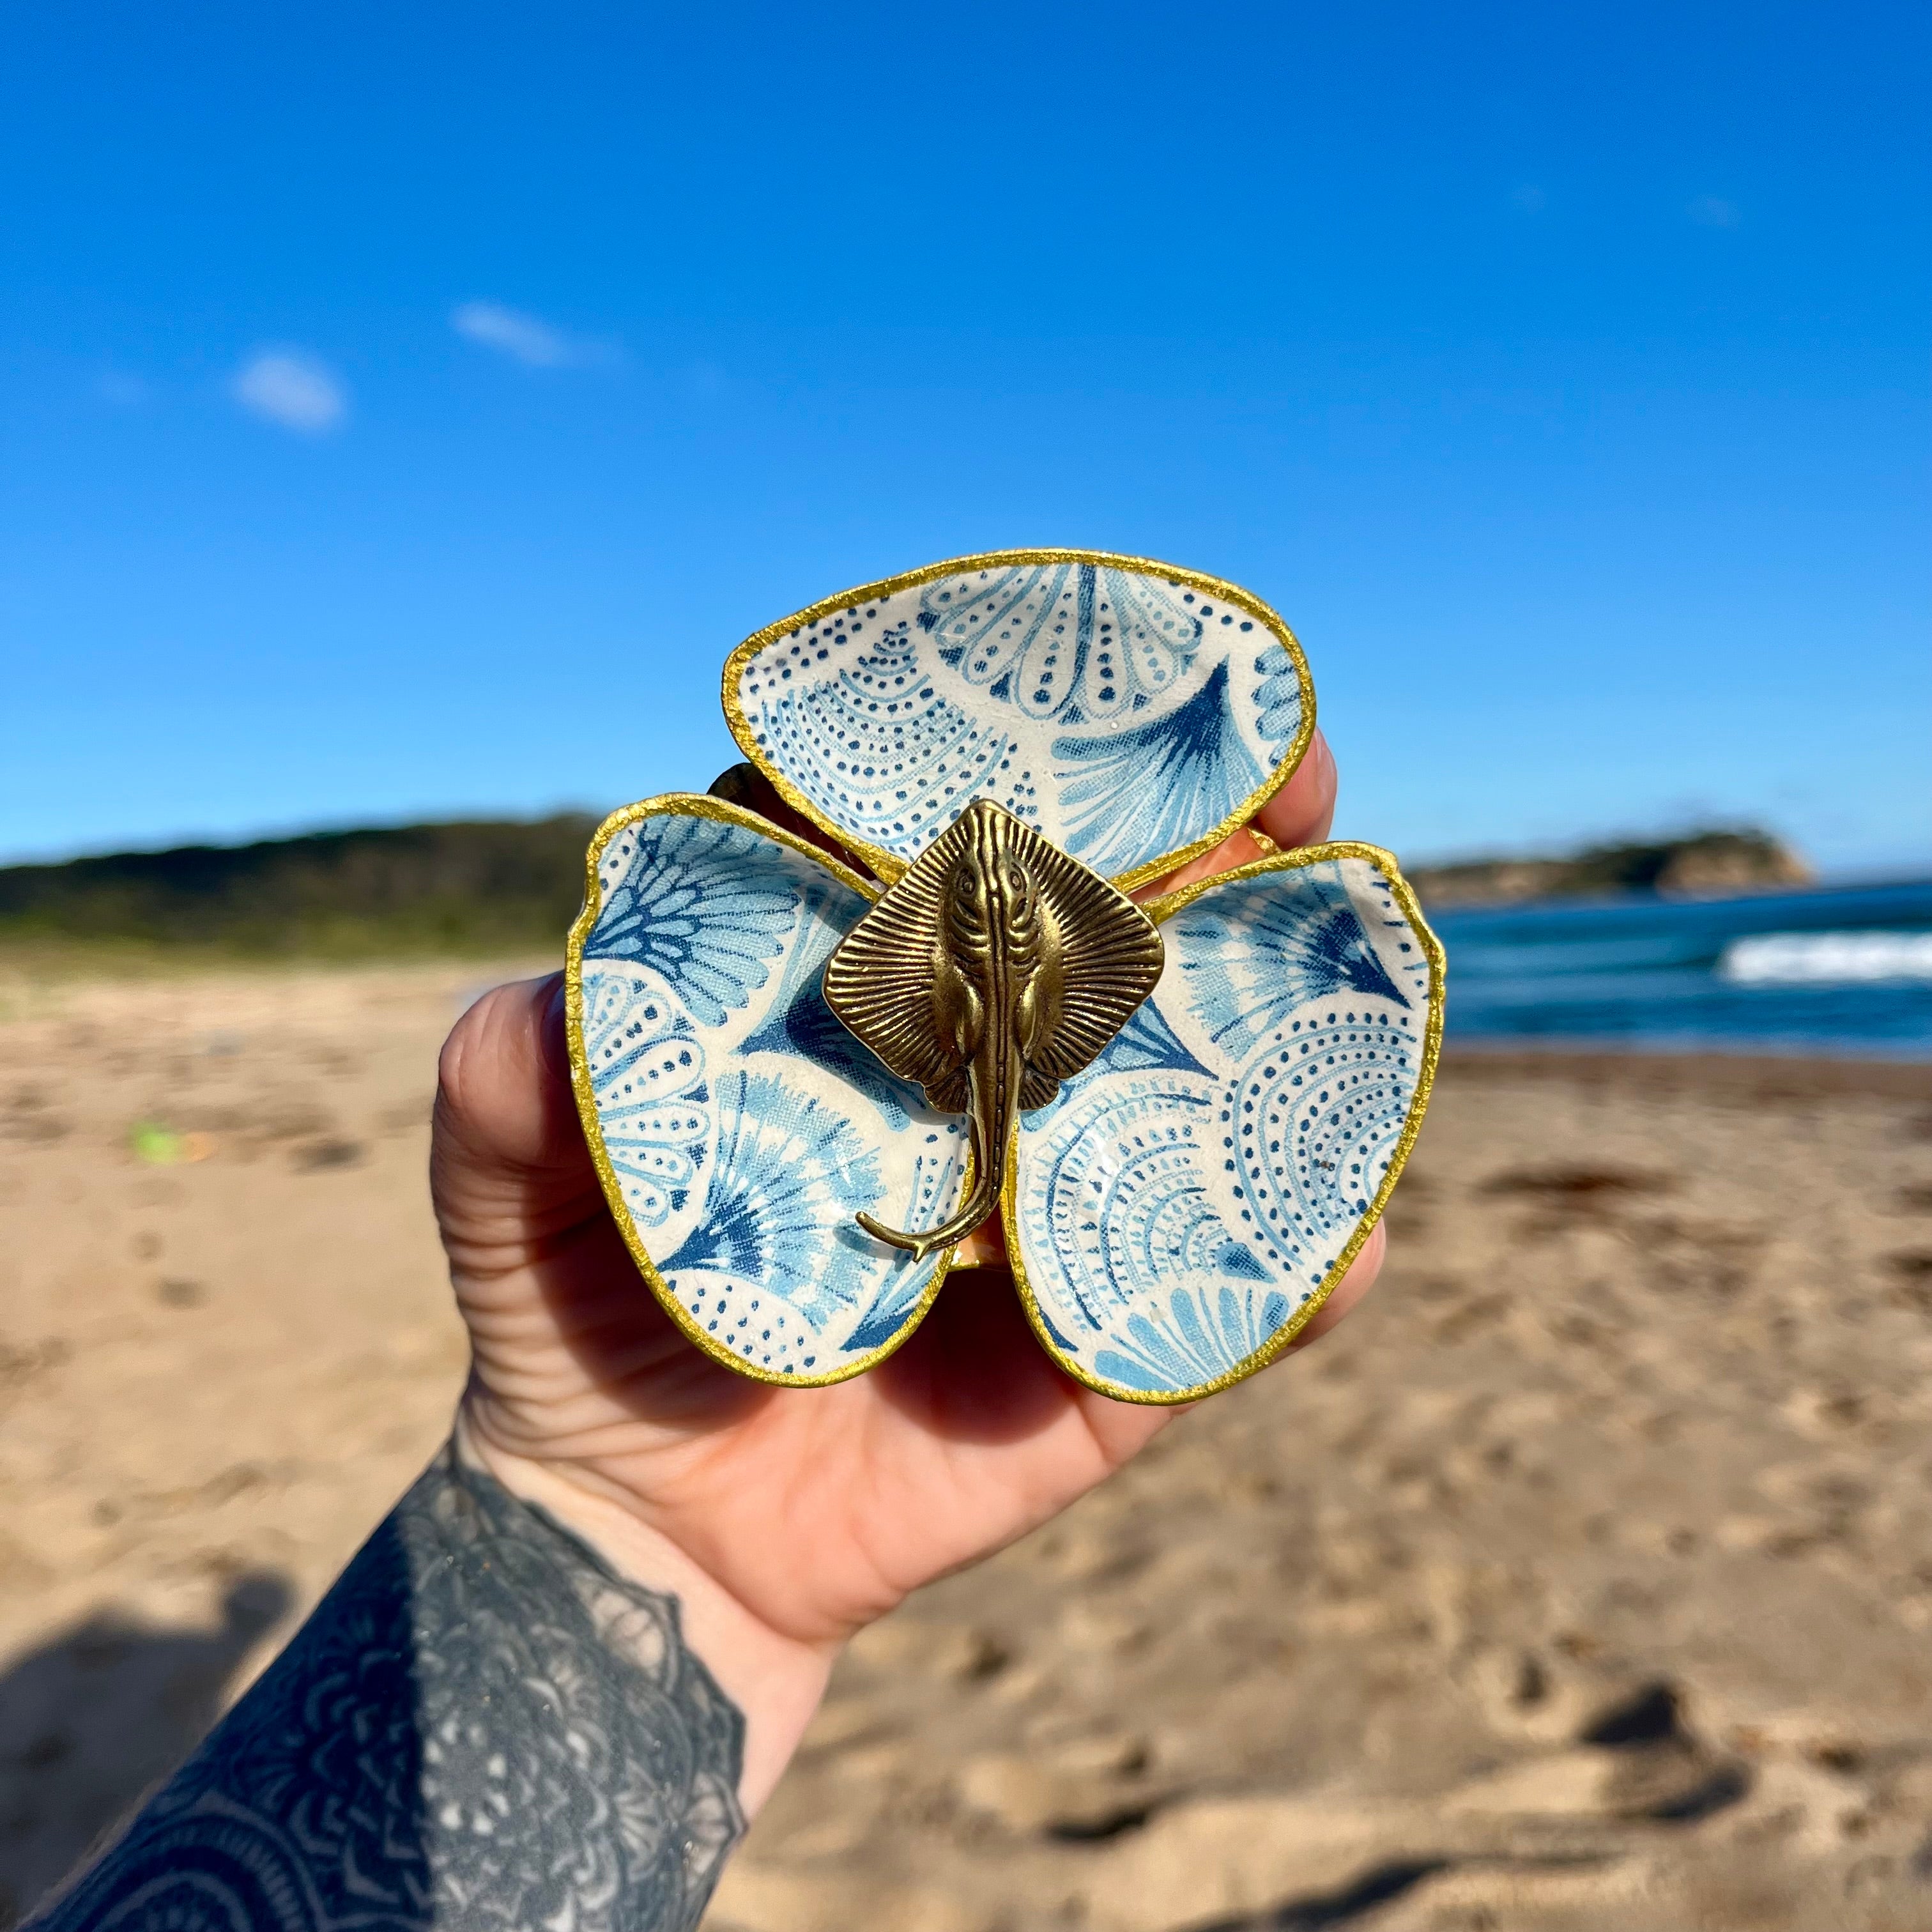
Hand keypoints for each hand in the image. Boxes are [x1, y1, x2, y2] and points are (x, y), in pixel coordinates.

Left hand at [433, 732, 1384, 1801]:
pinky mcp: (1107, 1345)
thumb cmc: (573, 1326)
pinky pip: (1225, 1303)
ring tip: (1358, 960)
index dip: (1021, 764)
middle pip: (1109, 941)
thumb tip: (550, 1003)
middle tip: (1287, 786)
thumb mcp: (505, 1194)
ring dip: (1291, 1024)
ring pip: (1195, 1093)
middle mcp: (976, 1077)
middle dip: (1207, 850)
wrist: (648, 1531)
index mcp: (853, 1002)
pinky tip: (1349, 1240)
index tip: (1078, 705)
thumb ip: (506, 1089)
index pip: (946, 851)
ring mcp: (1058, 1205)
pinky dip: (1300, 1276)